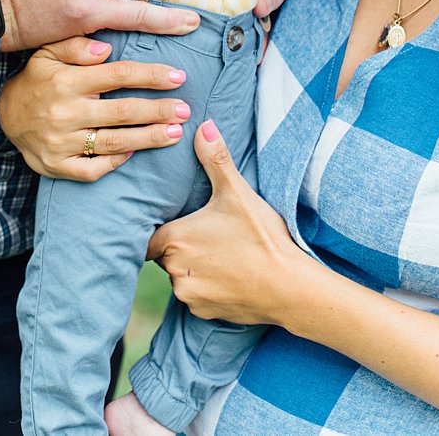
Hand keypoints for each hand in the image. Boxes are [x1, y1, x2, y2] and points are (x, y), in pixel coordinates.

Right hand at [0, 37, 192, 179]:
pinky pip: (91, 170)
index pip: (118, 75)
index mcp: (67, 82)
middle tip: (185, 110)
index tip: (178, 77)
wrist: (5, 115)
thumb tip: (107, 48)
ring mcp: (60, 143)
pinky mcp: (56, 166)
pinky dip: (115, 163)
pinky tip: (135, 153)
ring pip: (113, 143)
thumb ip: (77, 45)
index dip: (152, 76)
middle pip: (122, 113)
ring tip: (174, 133)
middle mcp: (64, 113)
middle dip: (158, 111)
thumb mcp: (49, 53)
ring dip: (148, 139)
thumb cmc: (39, 79)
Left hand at [147, 120, 309, 325]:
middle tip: (213, 236)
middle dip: (184, 247)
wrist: (288, 287)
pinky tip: (232, 276)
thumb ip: (216, 160)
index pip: (150, 236)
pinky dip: (209, 288)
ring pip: (181, 276)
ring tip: (225, 255)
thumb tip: (204, 126)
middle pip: (167, 256)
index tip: (183, 224)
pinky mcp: (201, 312)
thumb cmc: (261, 237)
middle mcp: (173, 270)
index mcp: (175, 238)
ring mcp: (187, 294)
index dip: (166, 229)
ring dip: (195, 268)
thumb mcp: (238, 193)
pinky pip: (196, 297)